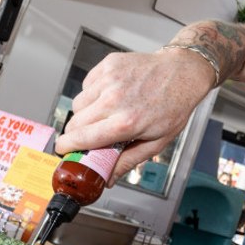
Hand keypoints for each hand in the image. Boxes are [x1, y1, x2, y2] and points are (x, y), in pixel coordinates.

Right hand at [54, 50, 214, 181]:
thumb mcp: (156, 142)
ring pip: (78, 103)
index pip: (84, 138)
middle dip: (76, 132)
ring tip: (105, 114)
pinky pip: (86, 85)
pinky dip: (92, 94)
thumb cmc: (173, 108)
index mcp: (127, 122)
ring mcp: (110, 79)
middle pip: (75, 121)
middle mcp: (115, 99)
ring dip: (85, 113)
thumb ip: (128, 161)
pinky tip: (110, 96)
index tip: (63, 149)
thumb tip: (107, 179)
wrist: (182, 73)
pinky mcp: (108, 65)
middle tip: (87, 136)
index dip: (68, 146)